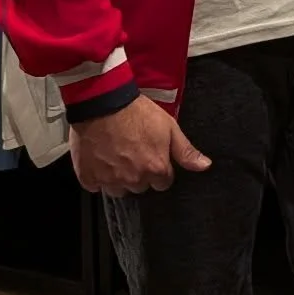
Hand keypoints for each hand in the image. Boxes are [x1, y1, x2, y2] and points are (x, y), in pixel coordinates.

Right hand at [70, 96, 210, 196]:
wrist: (105, 104)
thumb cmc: (139, 113)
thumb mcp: (170, 127)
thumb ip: (186, 151)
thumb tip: (205, 166)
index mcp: (155, 169)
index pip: (163, 183)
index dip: (161, 169)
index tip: (155, 156)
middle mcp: (133, 180)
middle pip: (141, 187)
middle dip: (141, 173)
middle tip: (135, 152)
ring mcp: (109, 181)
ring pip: (119, 189)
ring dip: (120, 177)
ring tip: (118, 155)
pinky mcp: (88, 178)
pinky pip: (97, 185)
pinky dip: (99, 176)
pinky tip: (102, 158)